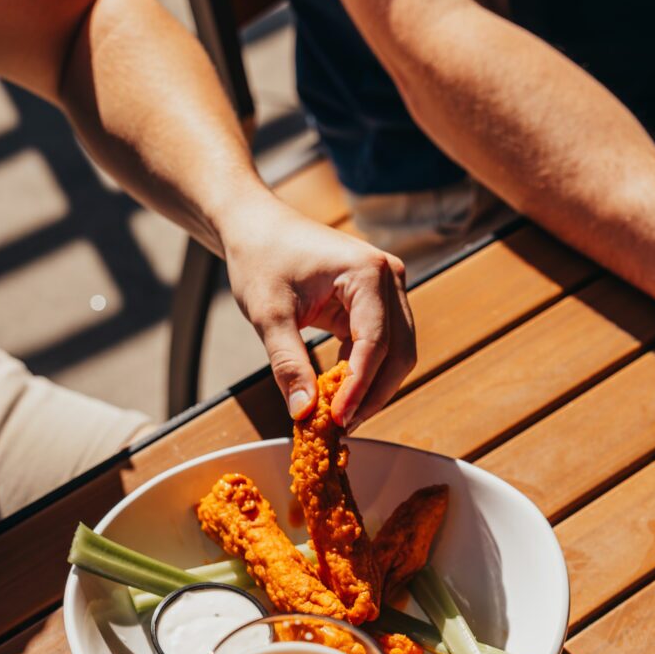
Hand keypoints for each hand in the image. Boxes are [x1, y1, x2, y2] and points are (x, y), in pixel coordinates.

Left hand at [224, 195, 415, 428]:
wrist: (256, 227)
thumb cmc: (260, 258)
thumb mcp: (269, 314)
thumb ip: (288, 364)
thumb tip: (304, 412)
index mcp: (367, 272)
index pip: (376, 342)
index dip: (360, 387)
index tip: (337, 418)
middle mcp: (389, 277)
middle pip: (398, 352)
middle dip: (372, 394)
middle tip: (340, 426)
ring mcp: (387, 290)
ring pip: (396, 354)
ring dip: (372, 389)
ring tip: (339, 417)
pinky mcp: (376, 304)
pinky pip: (381, 348)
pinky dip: (363, 374)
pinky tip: (338, 395)